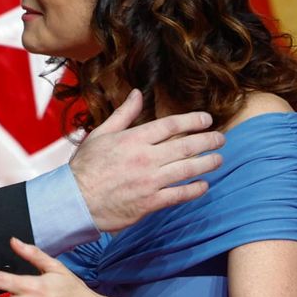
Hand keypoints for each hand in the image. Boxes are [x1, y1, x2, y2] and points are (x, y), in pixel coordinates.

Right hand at [70, 89, 223, 231]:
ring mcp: (149, 181)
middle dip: (207, 140)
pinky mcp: (150, 202)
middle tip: (221, 138)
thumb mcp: (101, 134)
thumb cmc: (85, 167)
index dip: (192, 120)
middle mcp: (145, 158)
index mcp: (133, 139)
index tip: (206, 119)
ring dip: (207, 163)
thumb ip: (123, 114)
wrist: (75, 200)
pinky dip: (195, 189)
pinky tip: (204, 185)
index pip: (171, 125)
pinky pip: (179, 194)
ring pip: (187, 169)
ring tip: (218, 159)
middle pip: (185, 146)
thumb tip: (137, 93)